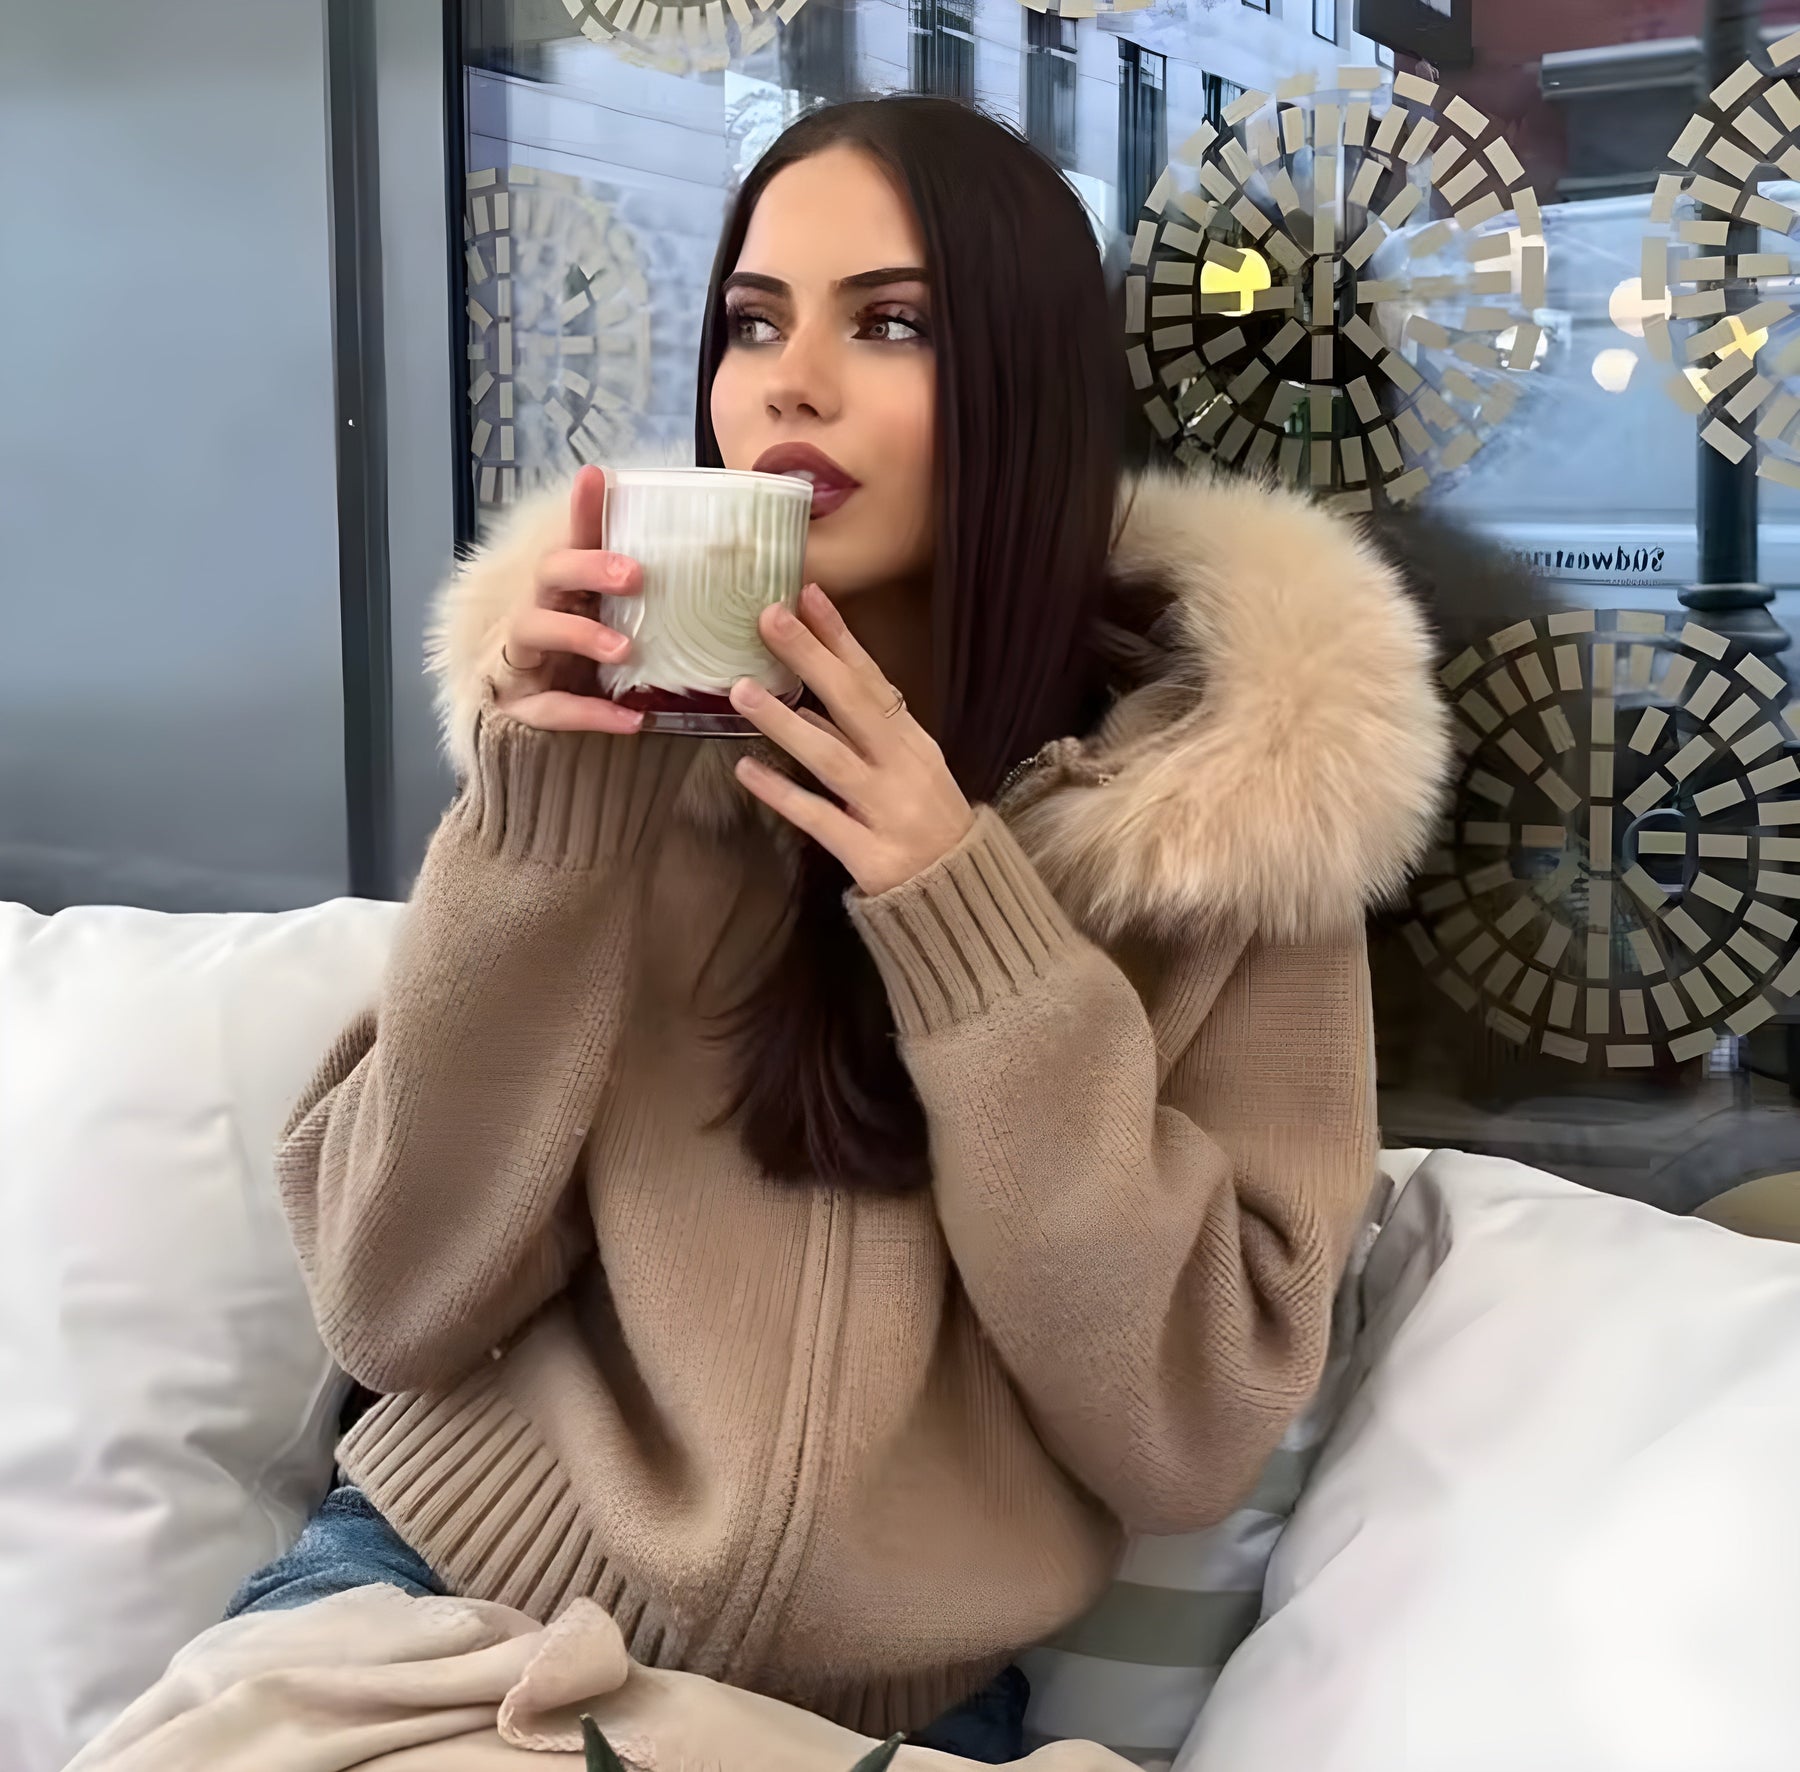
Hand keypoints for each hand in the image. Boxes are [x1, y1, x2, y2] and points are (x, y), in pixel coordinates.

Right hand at [494, 465, 643, 734]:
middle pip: (549, 572)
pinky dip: (590, 713)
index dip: (582, 509)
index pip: (573, 539)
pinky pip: (550, 707)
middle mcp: (537, 610)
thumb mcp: (621, 624)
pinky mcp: (521, 703)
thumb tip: (715, 556)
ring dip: (580, 634)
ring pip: (534, 630)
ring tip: (624, 649)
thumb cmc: (589, 662)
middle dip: (587, 568)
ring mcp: (522, 656)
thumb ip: (650, 596)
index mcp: (565, 588)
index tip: (597, 477)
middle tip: (635, 575)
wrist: (549, 723)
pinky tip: (630, 720)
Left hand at [728, 584, 974, 896]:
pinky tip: (745, 771)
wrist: (962, 897)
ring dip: (786, 722)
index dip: (841, 637)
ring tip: (741, 690)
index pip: (874, 680)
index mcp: (913, 742)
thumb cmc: (928, 826)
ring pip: (832, 759)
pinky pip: (819, 819)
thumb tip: (812, 699)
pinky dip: (782, 794)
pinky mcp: (870, 854)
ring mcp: (888, 811)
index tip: (808, 594)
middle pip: (855, 705)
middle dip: (811, 658)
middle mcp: (903, 768)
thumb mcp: (908, 771)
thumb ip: (864, 737)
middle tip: (769, 617)